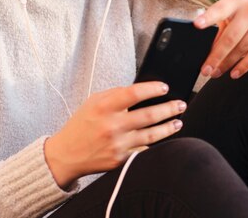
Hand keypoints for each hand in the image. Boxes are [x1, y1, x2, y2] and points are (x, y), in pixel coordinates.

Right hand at [44, 82, 185, 188]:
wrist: (67, 154)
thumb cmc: (81, 125)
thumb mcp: (93, 102)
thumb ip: (115, 94)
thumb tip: (141, 90)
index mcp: (104, 107)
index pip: (134, 93)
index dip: (153, 89)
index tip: (165, 87)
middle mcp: (111, 126)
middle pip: (149, 115)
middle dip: (169, 108)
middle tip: (180, 104)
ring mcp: (117, 144)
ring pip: (151, 135)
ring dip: (168, 127)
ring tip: (178, 121)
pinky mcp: (120, 160)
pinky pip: (143, 151)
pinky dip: (155, 145)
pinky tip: (165, 140)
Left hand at [194, 0, 247, 79]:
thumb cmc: (243, 12)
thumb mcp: (231, 11)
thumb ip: (219, 26)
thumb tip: (207, 50)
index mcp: (235, 0)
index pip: (220, 9)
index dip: (208, 17)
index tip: (197, 24)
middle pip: (231, 36)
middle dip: (216, 55)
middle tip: (206, 69)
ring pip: (242, 48)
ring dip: (227, 63)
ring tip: (216, 72)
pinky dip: (244, 66)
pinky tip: (234, 73)